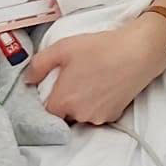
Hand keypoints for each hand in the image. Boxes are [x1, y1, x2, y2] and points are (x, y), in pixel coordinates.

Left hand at [24, 18, 165, 123]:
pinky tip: (104, 85)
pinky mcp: (115, 115)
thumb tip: (28, 79)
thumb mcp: (63, 48)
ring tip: (92, 79)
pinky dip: (98, 104)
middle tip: (74, 78)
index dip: (49, 99)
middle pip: (64, 115)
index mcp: (63, 101)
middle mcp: (79, 115)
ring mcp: (98, 117)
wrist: (138, 52)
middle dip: (66, 101)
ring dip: (82, 103)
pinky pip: (99, 113)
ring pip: (82, 115)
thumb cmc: (100, 48)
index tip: (55, 86)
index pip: (46, 112)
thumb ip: (39, 65)